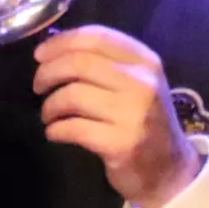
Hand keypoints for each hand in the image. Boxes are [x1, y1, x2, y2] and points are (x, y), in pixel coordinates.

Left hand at [35, 27, 201, 207]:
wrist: (170, 170)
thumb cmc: (145, 121)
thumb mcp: (137, 83)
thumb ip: (105, 63)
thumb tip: (54, 47)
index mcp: (145, 61)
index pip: (96, 37)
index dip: (61, 42)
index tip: (39, 54)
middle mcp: (142, 83)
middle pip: (79, 63)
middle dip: (48, 72)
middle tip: (38, 86)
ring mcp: (133, 114)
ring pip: (72, 95)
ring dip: (50, 105)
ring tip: (48, 115)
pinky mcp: (121, 144)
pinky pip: (73, 128)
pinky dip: (56, 129)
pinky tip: (55, 132)